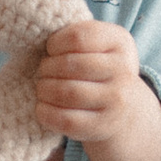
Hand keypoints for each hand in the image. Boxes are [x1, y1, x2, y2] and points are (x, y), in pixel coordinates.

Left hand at [31, 19, 160, 160]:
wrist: (125, 108)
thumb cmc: (99, 68)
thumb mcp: (98, 45)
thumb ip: (76, 36)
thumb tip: (35, 34)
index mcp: (120, 42)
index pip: (78, 36)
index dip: (55, 43)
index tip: (51, 49)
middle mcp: (124, 71)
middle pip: (70, 65)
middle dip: (46, 68)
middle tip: (42, 71)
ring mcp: (117, 101)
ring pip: (67, 92)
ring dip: (44, 89)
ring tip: (42, 87)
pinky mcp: (103, 126)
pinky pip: (67, 120)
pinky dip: (46, 113)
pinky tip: (42, 107)